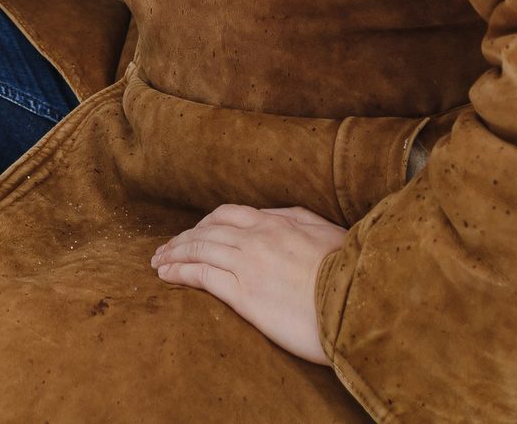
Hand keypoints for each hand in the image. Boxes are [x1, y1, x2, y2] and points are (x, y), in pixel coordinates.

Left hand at [151, 204, 346, 364]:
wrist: (359, 301)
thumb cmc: (351, 272)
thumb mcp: (326, 233)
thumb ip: (298, 221)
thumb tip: (277, 217)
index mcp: (277, 222)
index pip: (228, 216)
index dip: (205, 224)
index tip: (193, 233)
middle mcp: (257, 238)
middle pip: (207, 231)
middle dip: (182, 239)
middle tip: (164, 249)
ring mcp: (248, 264)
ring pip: (199, 250)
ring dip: (174, 254)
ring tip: (158, 262)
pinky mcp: (244, 293)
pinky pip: (202, 276)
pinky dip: (180, 272)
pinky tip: (167, 276)